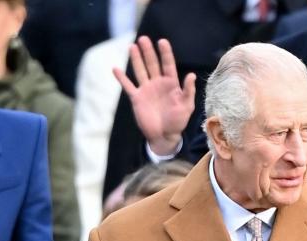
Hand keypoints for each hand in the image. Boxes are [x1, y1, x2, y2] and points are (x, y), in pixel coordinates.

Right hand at [113, 36, 195, 155]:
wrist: (164, 135)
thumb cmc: (178, 121)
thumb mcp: (187, 106)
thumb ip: (188, 91)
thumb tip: (191, 75)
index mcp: (171, 84)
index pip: (168, 65)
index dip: (165, 53)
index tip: (162, 41)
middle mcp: (158, 84)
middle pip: (152, 64)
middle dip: (148, 52)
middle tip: (143, 39)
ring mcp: (146, 90)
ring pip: (140, 71)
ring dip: (136, 59)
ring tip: (132, 46)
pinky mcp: (137, 98)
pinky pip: (128, 86)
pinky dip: (121, 78)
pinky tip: (115, 68)